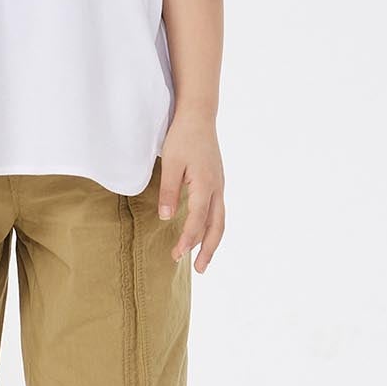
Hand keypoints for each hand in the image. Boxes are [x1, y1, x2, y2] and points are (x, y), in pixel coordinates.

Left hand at [159, 113, 224, 272]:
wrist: (198, 116)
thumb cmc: (182, 137)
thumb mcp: (171, 163)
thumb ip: (169, 191)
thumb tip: (166, 218)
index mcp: (205, 184)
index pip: (198, 220)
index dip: (188, 240)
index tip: (177, 255)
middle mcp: (217, 188)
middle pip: (217, 226)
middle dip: (208, 249)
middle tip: (199, 269)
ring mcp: (219, 185)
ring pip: (219, 219)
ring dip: (211, 240)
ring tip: (202, 259)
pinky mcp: (216, 181)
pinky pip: (217, 210)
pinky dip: (211, 226)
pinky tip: (202, 232)